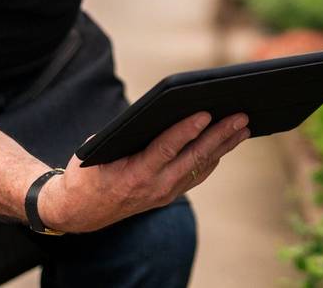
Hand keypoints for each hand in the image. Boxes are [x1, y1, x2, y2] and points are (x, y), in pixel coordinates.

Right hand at [37, 110, 250, 233]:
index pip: (167, 148)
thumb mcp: (99, 149)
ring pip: (200, 166)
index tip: (206, 113)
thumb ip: (127, 133)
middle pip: (194, 157)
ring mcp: (164, 194)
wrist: (80, 210)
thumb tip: (158, 112)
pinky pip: (195, 175)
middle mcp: (154, 187)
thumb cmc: (87, 171)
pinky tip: (224, 145)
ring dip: (223, 146)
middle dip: (219, 135)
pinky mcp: (168, 196)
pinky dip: (212, 158)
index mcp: (135, 174)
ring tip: (243, 127)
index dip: (187, 130)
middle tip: (241, 116)